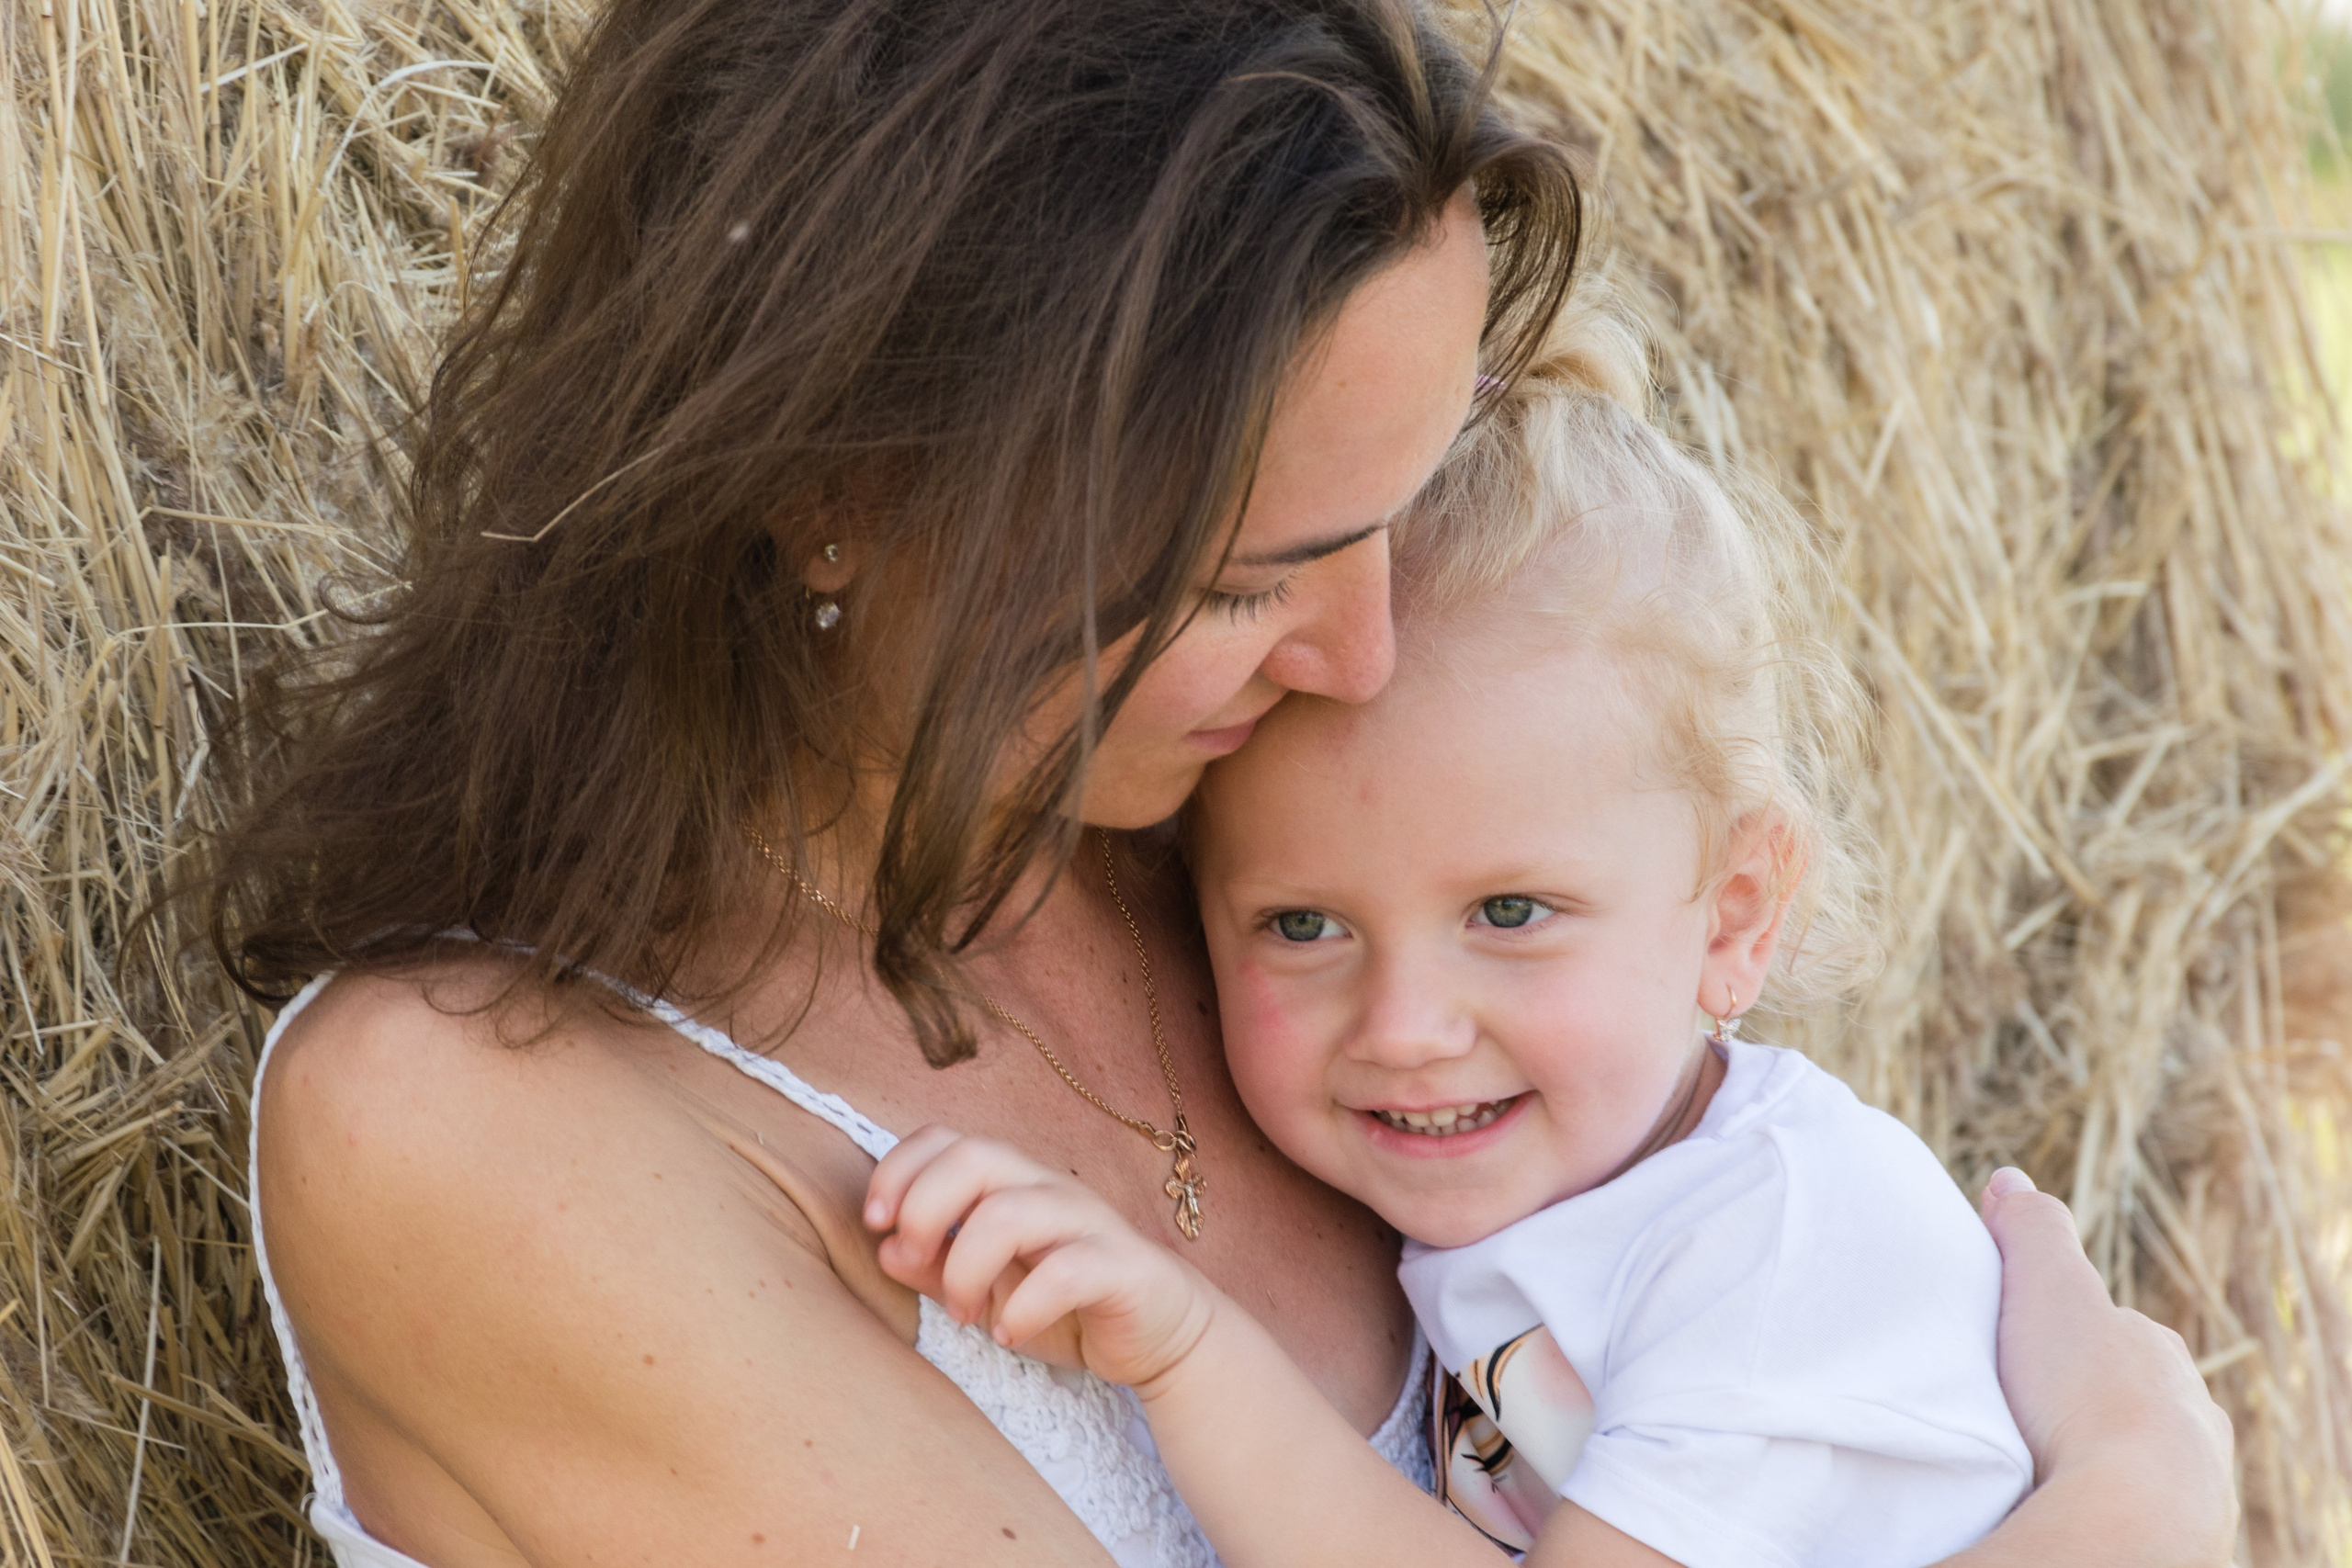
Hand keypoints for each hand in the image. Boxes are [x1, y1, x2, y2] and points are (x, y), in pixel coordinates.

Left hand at [865, 1125, 1219, 1390]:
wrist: (1159, 1336)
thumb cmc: (1064, 1306)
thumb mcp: (986, 1291)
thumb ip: (934, 1268)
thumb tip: (885, 1247)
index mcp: (1010, 1182)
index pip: (945, 1139)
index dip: (899, 1170)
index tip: (875, 1223)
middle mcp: (1047, 1187)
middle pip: (975, 1156)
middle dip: (926, 1208)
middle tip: (917, 1262)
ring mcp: (1087, 1221)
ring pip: (1011, 1212)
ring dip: (967, 1268)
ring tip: (966, 1314)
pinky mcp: (1121, 1265)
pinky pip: (1066, 1271)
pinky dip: (1025, 1306)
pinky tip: (1010, 1333)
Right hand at [1978, 1168, 2237, 1564]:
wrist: (2135, 1508)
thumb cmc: (2086, 1393)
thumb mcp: (2047, 1285)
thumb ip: (2032, 1230)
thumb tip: (2010, 1179)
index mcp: (2157, 1353)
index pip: (2109, 1331)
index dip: (2059, 1331)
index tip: (2015, 1341)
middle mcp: (2186, 1411)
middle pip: (2120, 1394)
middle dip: (2074, 1396)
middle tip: (2012, 1403)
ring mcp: (2187, 1476)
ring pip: (2126, 1453)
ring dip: (2083, 1451)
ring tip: (2028, 1458)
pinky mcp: (2174, 1531)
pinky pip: (2125, 1503)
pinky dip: (2090, 1496)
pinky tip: (2053, 1496)